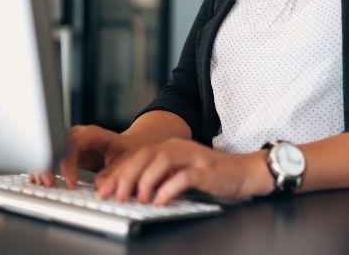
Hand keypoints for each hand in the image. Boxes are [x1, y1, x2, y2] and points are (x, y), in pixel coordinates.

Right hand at [29, 124, 130, 187]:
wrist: (130, 147)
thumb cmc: (128, 152)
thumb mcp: (126, 163)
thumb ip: (113, 174)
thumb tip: (100, 186)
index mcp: (93, 134)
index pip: (73, 144)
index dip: (68, 163)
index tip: (70, 183)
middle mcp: (79, 135)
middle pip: (56, 144)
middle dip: (49, 163)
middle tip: (49, 183)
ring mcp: (71, 142)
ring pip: (49, 149)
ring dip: (43, 166)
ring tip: (43, 183)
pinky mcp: (67, 152)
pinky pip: (51, 157)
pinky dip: (43, 168)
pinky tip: (37, 179)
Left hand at [93, 138, 271, 204]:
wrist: (245, 172)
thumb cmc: (211, 175)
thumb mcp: (178, 174)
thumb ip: (156, 178)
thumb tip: (126, 190)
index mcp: (169, 147)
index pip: (136, 155)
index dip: (117, 172)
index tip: (103, 190)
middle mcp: (179, 148)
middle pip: (145, 155)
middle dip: (125, 176)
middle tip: (114, 196)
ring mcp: (193, 157)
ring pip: (162, 161)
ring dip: (145, 181)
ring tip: (138, 199)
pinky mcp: (207, 170)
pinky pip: (184, 176)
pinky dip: (169, 189)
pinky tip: (160, 201)